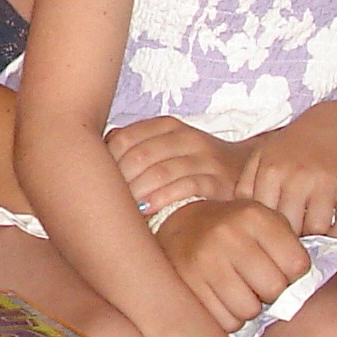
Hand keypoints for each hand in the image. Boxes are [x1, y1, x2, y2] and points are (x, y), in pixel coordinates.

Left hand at [108, 116, 244, 210]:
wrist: (244, 170)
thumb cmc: (192, 162)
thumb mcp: (165, 146)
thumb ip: (133, 146)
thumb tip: (92, 155)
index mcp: (167, 126)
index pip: (125, 138)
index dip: (107, 161)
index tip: (97, 181)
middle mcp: (187, 137)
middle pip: (140, 155)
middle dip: (120, 180)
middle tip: (107, 200)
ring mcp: (205, 158)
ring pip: (161, 171)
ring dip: (138, 193)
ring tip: (124, 209)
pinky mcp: (220, 181)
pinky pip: (186, 187)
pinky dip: (163, 200)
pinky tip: (148, 211)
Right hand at [154, 198, 310, 335]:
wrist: (179, 226)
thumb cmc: (233, 229)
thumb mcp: (262, 222)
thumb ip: (289, 245)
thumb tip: (304, 286)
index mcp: (253, 216)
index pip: (298, 265)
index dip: (292, 272)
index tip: (277, 266)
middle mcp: (227, 234)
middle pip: (274, 290)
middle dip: (270, 291)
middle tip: (256, 280)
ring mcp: (204, 261)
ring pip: (249, 310)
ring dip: (248, 306)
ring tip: (237, 286)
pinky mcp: (187, 285)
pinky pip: (226, 321)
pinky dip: (227, 315)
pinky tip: (220, 295)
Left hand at [236, 105, 336, 235]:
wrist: (334, 125)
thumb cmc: (292, 146)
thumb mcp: (261, 157)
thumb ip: (246, 185)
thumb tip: (237, 217)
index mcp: (271, 170)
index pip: (265, 216)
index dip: (268, 229)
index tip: (273, 231)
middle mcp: (297, 175)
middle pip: (291, 225)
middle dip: (292, 235)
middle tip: (295, 233)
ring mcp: (325, 180)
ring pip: (318, 228)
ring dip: (316, 235)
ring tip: (311, 229)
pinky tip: (332, 227)